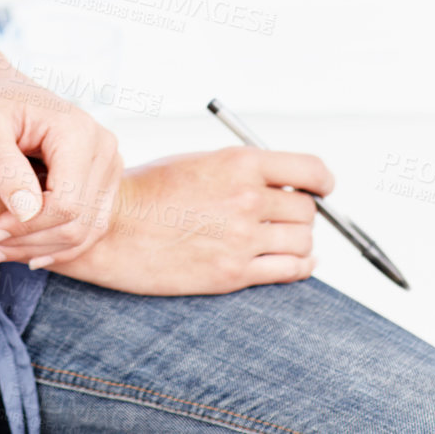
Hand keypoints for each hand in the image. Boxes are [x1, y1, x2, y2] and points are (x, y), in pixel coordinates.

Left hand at [0, 63, 123, 269]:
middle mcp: (104, 148)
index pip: (65, 205)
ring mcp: (108, 165)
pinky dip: (54, 244)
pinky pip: (86, 225)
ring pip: (84, 231)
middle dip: (26, 244)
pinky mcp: (101, 180)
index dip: (24, 229)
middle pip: (77, 223)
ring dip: (38, 249)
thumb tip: (27, 212)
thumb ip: (5, 168)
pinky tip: (22, 251)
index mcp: (78, 132)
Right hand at [55, 147, 331, 294]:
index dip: (321, 181)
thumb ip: (244, 171)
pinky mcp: (234, 273)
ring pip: (304, 241)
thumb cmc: (150, 190)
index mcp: (238, 163)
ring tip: (279, 238)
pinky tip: (286, 260)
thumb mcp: (200, 161)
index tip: (320, 187)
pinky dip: (297, 266)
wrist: (113, 226)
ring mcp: (242, 239)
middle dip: (301, 211)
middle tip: (285, 214)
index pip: (310, 171)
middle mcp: (246, 199)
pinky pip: (291, 271)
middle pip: (307, 210)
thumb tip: (283, 186)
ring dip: (298, 240)